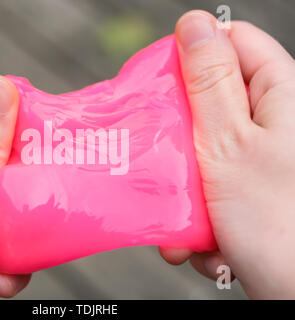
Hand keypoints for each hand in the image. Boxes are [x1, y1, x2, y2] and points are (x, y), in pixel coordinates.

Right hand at [159, 11, 294, 298]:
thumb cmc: (277, 221)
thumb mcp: (229, 143)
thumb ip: (209, 81)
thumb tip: (194, 23)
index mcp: (281, 94)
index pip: (232, 43)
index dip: (192, 54)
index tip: (159, 82)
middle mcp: (273, 123)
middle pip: (209, 101)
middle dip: (180, 139)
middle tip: (164, 160)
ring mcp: (259, 161)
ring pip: (202, 152)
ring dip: (185, 190)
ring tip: (187, 224)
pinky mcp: (246, 194)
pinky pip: (210, 188)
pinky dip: (199, 218)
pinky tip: (206, 245)